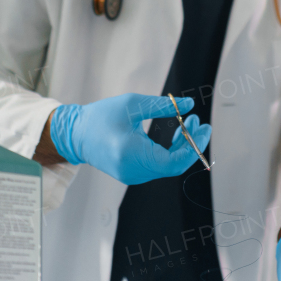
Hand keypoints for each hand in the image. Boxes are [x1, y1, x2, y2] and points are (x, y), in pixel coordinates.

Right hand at [49, 93, 210, 185]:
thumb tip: (190, 105)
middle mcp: (133, 171)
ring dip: (182, 145)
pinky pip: (159, 165)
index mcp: (132, 155)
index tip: (205, 128)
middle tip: (198, 121)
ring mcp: (133, 176)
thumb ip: (163, 106)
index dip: (194, 146)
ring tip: (189, 121)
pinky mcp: (133, 174)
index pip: (174, 161)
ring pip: (168, 165)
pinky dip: (171, 150)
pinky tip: (176, 133)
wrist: (75, 135)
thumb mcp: (133, 104)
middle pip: (174, 164)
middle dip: (190, 143)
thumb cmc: (102, 116)